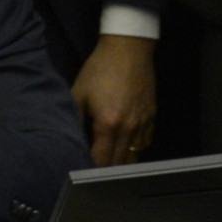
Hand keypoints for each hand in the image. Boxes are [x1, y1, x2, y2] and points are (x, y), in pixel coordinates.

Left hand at [71, 33, 157, 165]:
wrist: (128, 49)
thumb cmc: (100, 69)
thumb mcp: (79, 93)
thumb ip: (74, 120)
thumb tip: (69, 141)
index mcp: (108, 124)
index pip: (100, 160)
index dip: (89, 169)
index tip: (81, 171)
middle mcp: (128, 128)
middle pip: (118, 163)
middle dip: (105, 170)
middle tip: (92, 172)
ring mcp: (143, 124)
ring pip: (133, 156)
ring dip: (120, 162)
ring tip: (108, 162)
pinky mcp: (152, 117)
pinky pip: (144, 143)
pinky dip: (134, 149)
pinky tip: (123, 145)